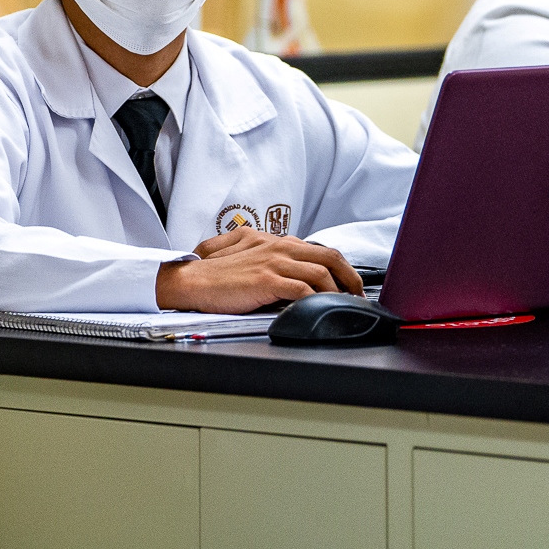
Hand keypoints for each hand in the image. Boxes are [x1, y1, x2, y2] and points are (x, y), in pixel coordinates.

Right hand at [154, 230, 361, 311]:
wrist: (189, 279)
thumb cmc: (213, 273)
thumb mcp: (243, 254)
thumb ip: (267, 257)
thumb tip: (289, 274)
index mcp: (274, 240)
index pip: (317, 249)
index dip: (339, 266)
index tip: (349, 283)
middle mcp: (277, 246)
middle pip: (328, 256)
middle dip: (351, 276)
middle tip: (359, 295)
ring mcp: (273, 261)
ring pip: (321, 272)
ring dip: (338, 291)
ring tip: (346, 306)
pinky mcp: (266, 279)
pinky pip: (302, 288)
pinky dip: (317, 299)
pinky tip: (322, 309)